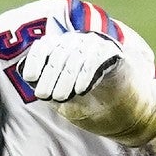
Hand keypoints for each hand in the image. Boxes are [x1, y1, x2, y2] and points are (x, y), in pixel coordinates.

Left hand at [21, 28, 155, 146]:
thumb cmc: (92, 104)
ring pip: (75, 56)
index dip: (35, 60)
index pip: (44, 47)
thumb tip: (27, 79)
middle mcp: (78, 43)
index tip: (28, 77)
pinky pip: (96, 58)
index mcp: (63, 51)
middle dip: (48, 76)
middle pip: (58, 53)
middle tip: (43, 95)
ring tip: (60, 97)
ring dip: (65, 78)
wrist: (127, 112)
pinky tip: (80, 90)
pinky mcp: (114, 53)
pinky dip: (86, 74)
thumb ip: (48, 89)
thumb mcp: (64, 99)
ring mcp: (97, 46)